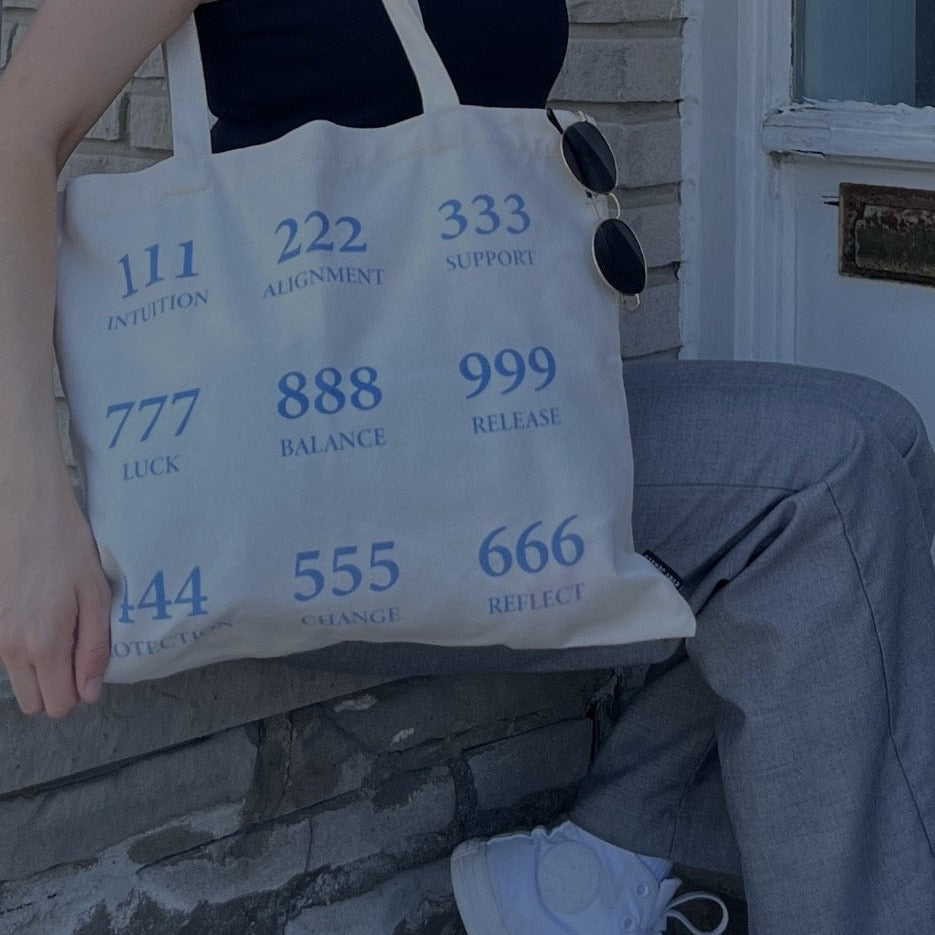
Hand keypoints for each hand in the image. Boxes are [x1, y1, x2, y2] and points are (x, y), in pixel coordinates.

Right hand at [0, 464, 111, 716]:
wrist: (25, 511)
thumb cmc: (68, 549)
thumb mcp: (95, 596)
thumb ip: (93, 649)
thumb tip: (89, 693)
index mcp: (43, 644)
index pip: (57, 705)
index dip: (78, 693)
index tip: (89, 667)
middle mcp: (10, 647)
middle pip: (33, 702)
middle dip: (57, 687)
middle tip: (76, 650)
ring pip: (18, 680)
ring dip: (39, 668)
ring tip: (59, 628)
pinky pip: (6, 656)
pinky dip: (23, 648)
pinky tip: (39, 617)